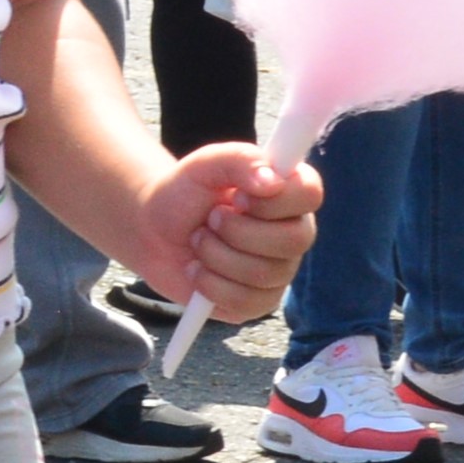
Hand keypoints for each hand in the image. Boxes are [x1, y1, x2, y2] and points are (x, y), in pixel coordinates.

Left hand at [137, 146, 320, 320]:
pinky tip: (198, 269)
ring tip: (199, 240)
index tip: (238, 197)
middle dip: (238, 231)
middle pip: (293, 241)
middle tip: (210, 220)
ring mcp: (279, 270)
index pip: (310, 194)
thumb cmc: (184, 192)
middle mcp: (292, 232)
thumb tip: (272, 181)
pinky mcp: (258, 302)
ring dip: (216, 255)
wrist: (153, 230)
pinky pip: (246, 303)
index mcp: (289, 192)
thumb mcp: (205, 164)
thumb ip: (239, 159)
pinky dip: (210, 285)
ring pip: (264, 274)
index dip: (274, 200)